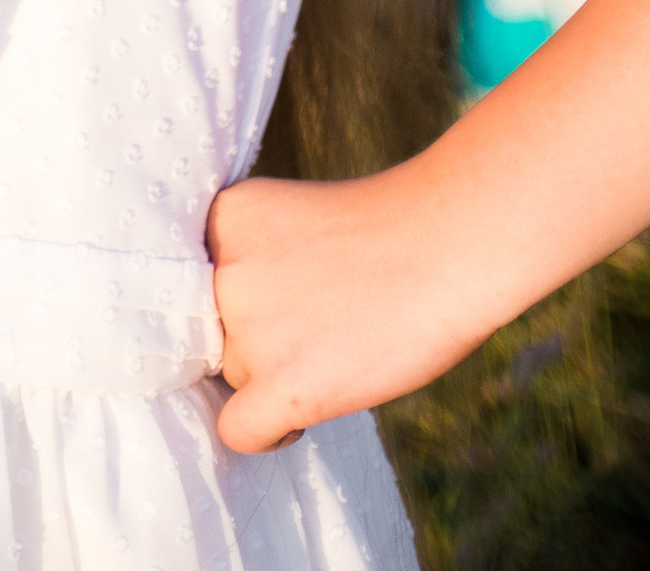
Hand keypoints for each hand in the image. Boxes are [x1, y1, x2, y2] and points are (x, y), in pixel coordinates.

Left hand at [206, 168, 473, 452]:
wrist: (449, 247)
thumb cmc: (386, 233)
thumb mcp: (295, 221)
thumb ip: (252, 261)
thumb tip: (223, 330)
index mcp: (226, 217)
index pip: (200, 280)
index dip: (241, 295)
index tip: (285, 296)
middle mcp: (225, 270)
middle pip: (215, 329)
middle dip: (260, 333)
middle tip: (319, 322)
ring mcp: (252, 328)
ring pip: (234, 375)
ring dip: (274, 375)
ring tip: (336, 348)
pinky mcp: (284, 385)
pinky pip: (237, 431)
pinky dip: (266, 431)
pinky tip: (299, 413)